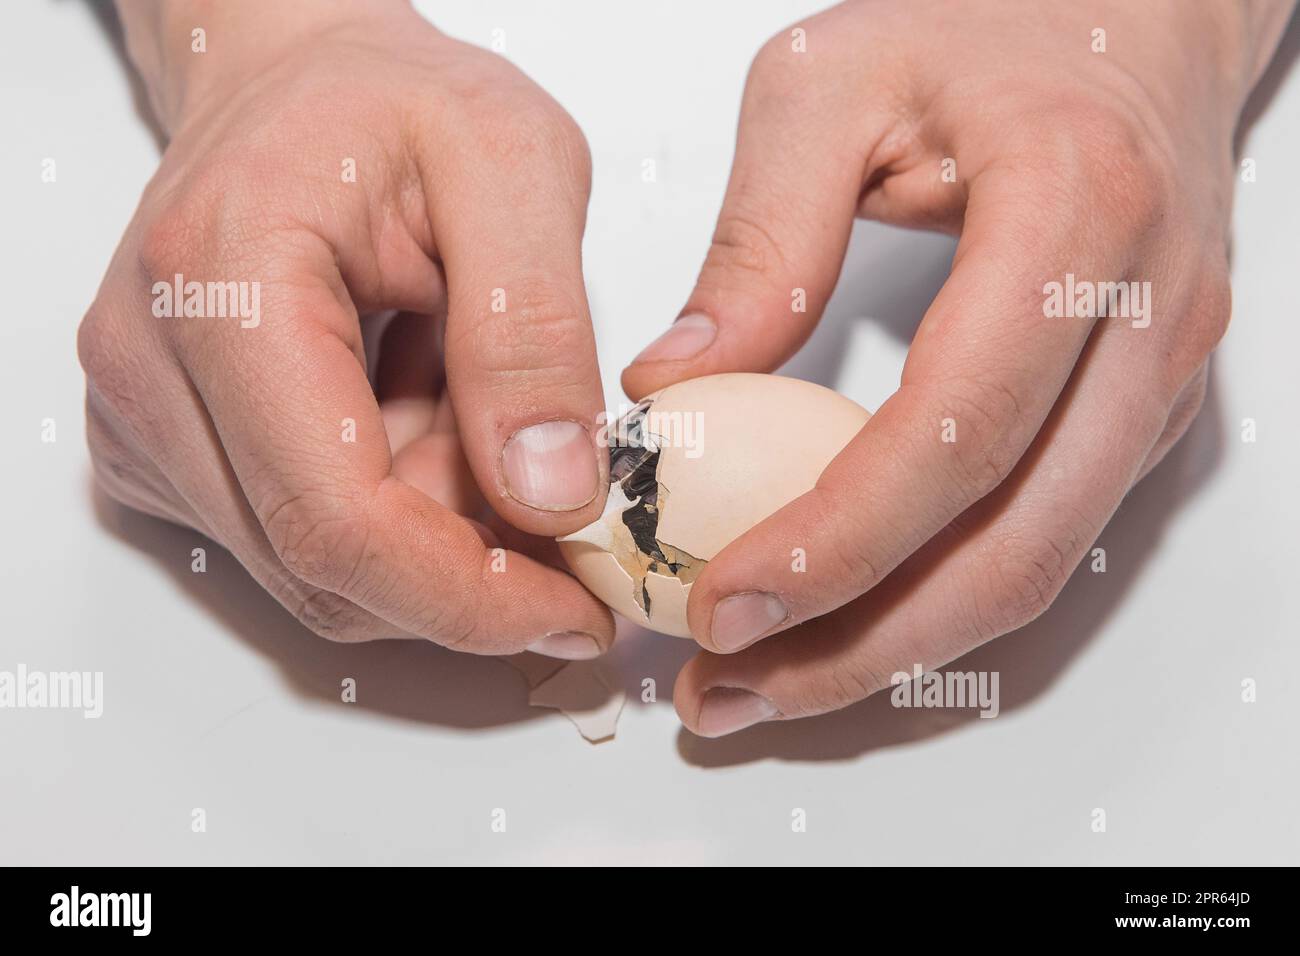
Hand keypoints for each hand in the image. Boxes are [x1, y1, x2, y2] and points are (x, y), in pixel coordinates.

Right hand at [80, 0, 612, 656]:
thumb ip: (533, 331)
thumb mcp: (514, 168)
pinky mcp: (169, 447)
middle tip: (561, 493)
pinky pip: (297, 541)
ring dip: (433, 532)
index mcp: (223, 282)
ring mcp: (146, 417)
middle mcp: (149, 366)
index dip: (468, 596)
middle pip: (325, 566)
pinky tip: (427, 421)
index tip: (573, 610)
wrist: (302, 86)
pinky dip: (394, 514)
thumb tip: (549, 494)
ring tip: (483, 414)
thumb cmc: (393, 101)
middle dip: (466, 564)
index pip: (336, 520)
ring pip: (316, 569)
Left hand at [622, 0, 1294, 732]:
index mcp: (1073, 216)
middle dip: (859, 647)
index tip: (723, 606)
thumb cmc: (989, 26)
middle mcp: (1144, 320)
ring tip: (767, 686)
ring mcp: (1159, 381)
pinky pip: (1044, 544)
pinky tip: (846, 627)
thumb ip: (756, 238)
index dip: (837, 543)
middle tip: (728, 687)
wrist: (1136, 18)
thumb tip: (674, 385)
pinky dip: (939, 608)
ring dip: (896, 654)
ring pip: (1037, 571)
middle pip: (1010, 546)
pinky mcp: (1140, 415)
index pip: (956, 430)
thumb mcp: (832, 85)